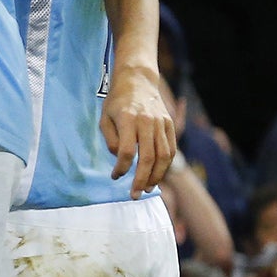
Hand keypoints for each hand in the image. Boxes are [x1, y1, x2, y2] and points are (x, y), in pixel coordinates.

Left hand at [102, 61, 175, 197]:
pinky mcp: (170, 124)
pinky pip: (171, 149)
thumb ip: (110, 139)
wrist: (138, 81)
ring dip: (156, 176)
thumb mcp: (104, 118)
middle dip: (141, 179)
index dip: (121, 168)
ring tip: (147, 188)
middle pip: (147, 157)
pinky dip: (165, 165)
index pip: (126, 151)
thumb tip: (120, 158)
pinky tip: (157, 175)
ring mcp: (161, 122)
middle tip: (135, 195)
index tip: (115, 176)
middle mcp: (147, 121)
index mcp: (128, 118)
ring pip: (163, 156)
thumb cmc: (116, 102)